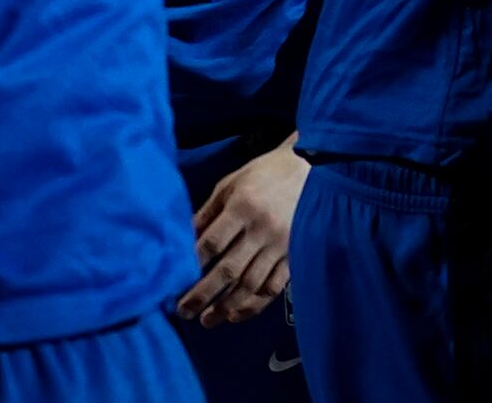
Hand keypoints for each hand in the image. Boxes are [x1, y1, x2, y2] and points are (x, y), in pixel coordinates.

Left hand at [175, 138, 308, 327]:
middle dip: (204, 294)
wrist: (315, 172)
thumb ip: (209, 212)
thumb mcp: (232, 183)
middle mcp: (262, 229)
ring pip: (251, 284)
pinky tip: (237, 314)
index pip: (213, 243)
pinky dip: (254, 304)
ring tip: (208, 320)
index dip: (193, 264)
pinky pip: (274, 287)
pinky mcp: (295, 257)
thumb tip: (185, 238)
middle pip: (229, 270)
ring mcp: (281, 246)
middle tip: (185, 311)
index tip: (176, 281)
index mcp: (243, 207)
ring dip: (227, 306)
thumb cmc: (267, 174)